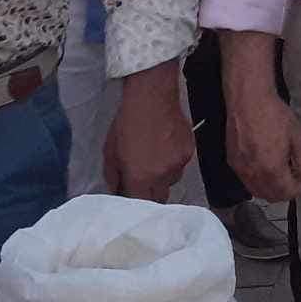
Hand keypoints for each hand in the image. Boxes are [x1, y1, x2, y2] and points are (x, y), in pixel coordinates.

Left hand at [103, 63, 194, 200]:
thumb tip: (118, 190)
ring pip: (172, 181)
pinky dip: (172, 161)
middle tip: (141, 182)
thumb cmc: (127, 123)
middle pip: (160, 198)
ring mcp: (179, 163)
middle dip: (150, 194)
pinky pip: (181, 165)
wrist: (152, 98)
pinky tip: (165, 147)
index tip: (130, 194)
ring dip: (162, 177)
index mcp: (141, 177)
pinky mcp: (190, 151)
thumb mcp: (110, 152)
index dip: (134, 201)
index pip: (141, 204)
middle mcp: (163, 175)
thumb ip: (114, 177)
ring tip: (155, 160)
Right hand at [225, 85, 300, 201]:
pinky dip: (259, 182)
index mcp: (272, 169)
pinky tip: (268, 168)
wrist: (248, 101)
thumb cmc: (273, 115)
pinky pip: (247, 182)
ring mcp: (241, 170)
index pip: (289, 193)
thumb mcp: (299, 136)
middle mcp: (254, 174)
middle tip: (298, 179)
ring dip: (273, 189)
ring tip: (284, 174)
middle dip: (288, 192)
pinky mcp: (233, 163)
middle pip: (273, 197)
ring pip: (258, 192)